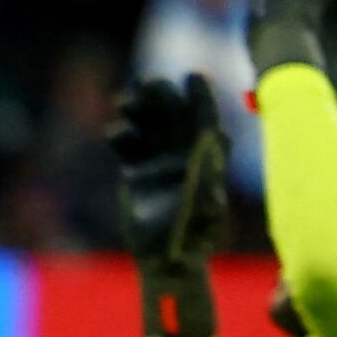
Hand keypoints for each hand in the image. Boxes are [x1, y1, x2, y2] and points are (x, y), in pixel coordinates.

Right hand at [107, 72, 232, 336]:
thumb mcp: (204, 202)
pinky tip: (117, 133)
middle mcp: (184, 154)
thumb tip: (218, 137)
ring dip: (139, 110)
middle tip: (149, 84)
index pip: (204, 119)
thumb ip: (207, 164)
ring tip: (127, 100)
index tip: (194, 77)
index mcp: (207, 157)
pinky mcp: (136, 172)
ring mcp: (159, 160)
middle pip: (173, 116)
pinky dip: (121, 134)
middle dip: (162, 98)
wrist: (166, 260)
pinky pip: (128, 144)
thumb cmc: (192, 236)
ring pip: (149, 125)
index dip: (200, 97)